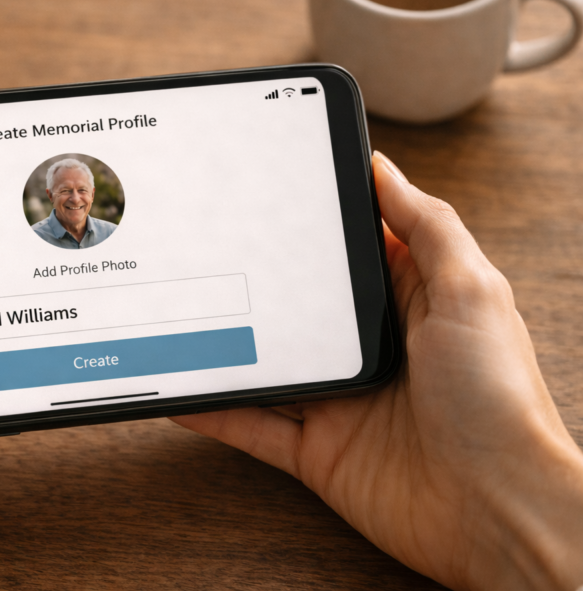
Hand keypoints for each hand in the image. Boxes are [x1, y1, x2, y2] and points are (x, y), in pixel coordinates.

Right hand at [174, 152, 582, 590]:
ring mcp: (341, 403)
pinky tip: (182, 390)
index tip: (268, 193)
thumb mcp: (472, 291)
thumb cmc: (499, 401)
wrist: (499, 512)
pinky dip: (215, 411)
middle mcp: (372, 352)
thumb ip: (428, 227)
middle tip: (207, 248)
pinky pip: (252, 426)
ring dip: (225, 346)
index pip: (352, 255)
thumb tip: (383, 169)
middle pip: (300, 309)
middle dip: (258, 283)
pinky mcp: (317, 453)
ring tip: (181, 314)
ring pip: (268, 365)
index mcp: (410, 306)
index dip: (313, 226)